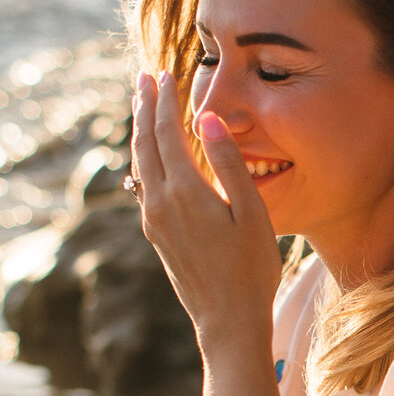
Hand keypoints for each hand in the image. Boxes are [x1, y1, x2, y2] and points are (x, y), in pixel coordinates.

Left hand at [130, 71, 281, 349]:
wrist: (227, 322)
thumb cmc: (251, 270)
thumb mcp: (252, 213)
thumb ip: (229, 163)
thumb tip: (207, 119)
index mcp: (184, 191)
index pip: (167, 132)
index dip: (165, 100)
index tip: (165, 74)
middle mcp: (160, 202)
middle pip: (145, 143)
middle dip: (144, 108)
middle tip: (144, 79)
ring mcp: (154, 220)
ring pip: (139, 164)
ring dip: (140, 132)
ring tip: (142, 108)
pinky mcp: (156, 235)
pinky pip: (143, 185)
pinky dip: (144, 159)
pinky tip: (149, 157)